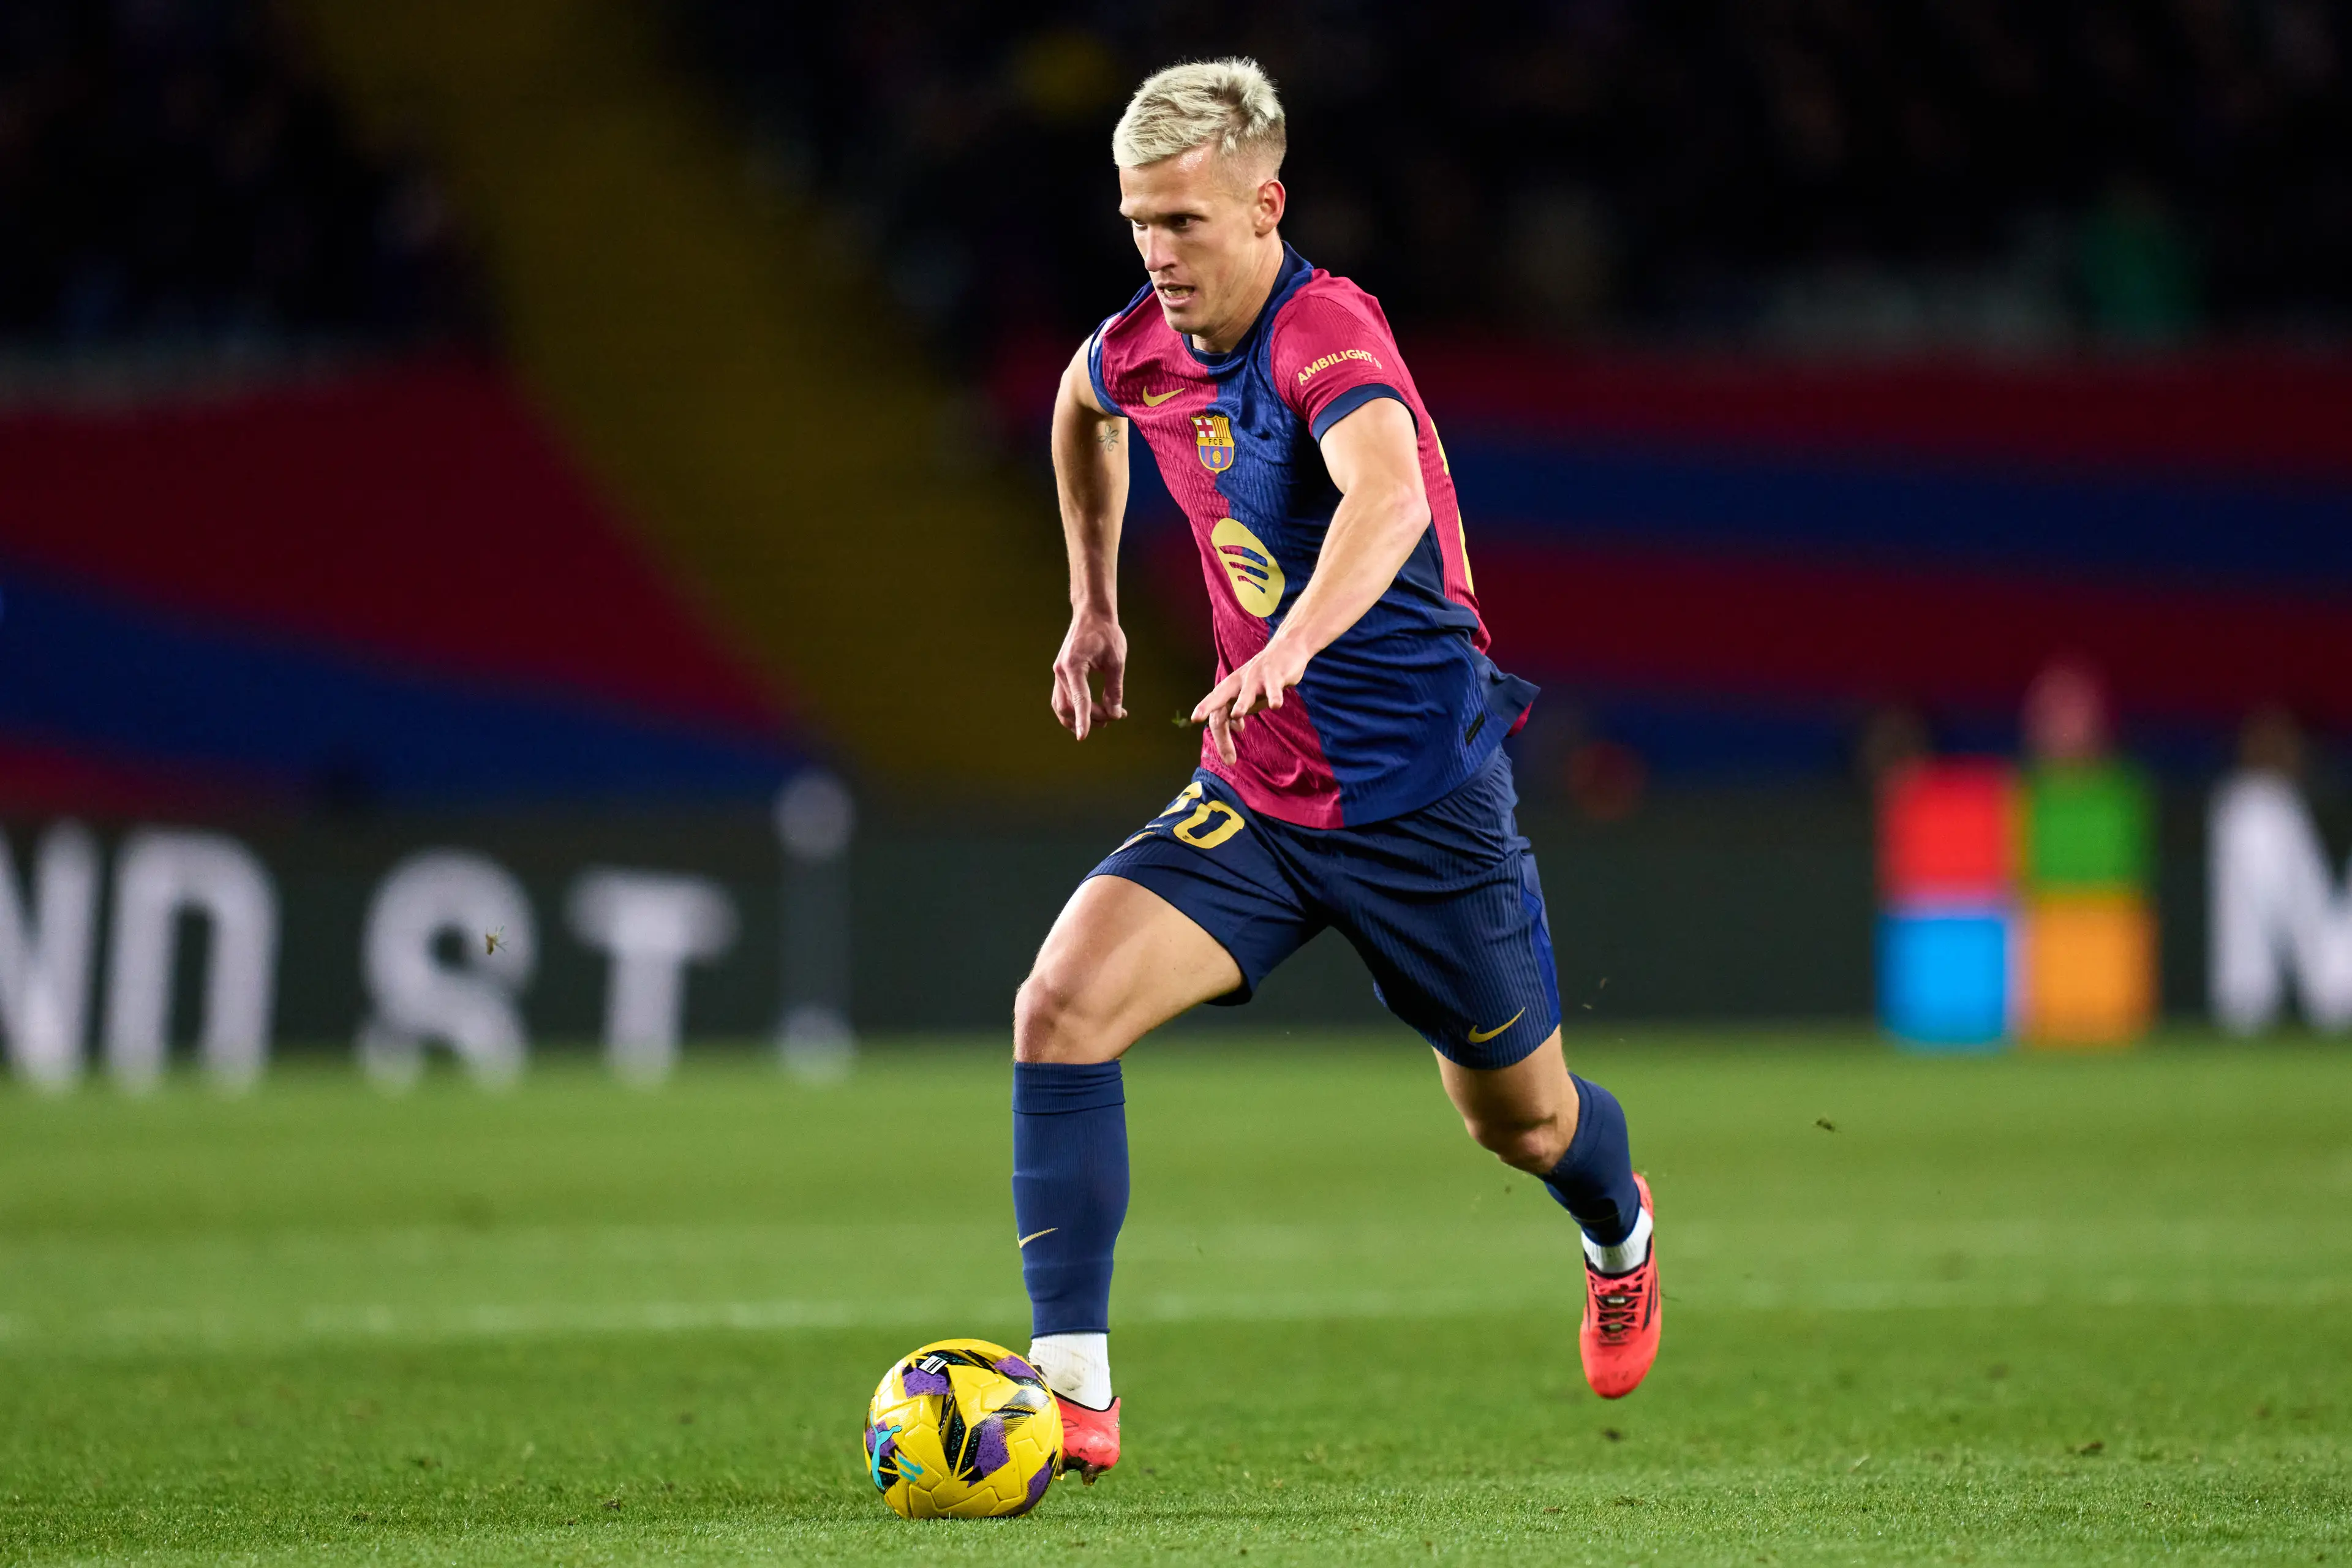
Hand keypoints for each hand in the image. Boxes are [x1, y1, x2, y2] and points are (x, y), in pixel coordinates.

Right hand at [1051, 609, 1127, 739]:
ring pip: (1062, 707)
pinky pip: (1061, 699)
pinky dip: (1075, 709)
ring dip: (1081, 717)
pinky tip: (1092, 710)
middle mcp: (1060, 672)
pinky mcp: (1060, 675)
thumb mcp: (1116, 661)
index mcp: (1073, 665)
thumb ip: (1114, 689)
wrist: (1091, 614)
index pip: (1078, 700)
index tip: (1083, 738)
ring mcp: (1058, 674)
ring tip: (1105, 716)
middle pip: (1070, 707)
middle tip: (1116, 714)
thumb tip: (1115, 714)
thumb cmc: (1106, 633)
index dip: (1083, 720)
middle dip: (1092, 717)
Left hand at [1190, 635, 1309, 764]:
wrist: (1286, 650)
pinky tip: (1276, 706)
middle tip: (1197, 718)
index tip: (1217, 748)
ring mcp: (1256, 678)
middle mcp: (1239, 682)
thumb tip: (1235, 728)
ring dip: (1242, 703)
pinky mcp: (1274, 674)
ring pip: (1246, 692)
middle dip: (1207, 706)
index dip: (1215, 728)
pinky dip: (1274, 695)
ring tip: (1238, 715)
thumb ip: (1240, 711)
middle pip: (1219, 696)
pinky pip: (1273, 687)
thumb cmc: (1264, 677)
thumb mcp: (1249, 696)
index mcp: (1230, 689)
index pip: (1217, 711)